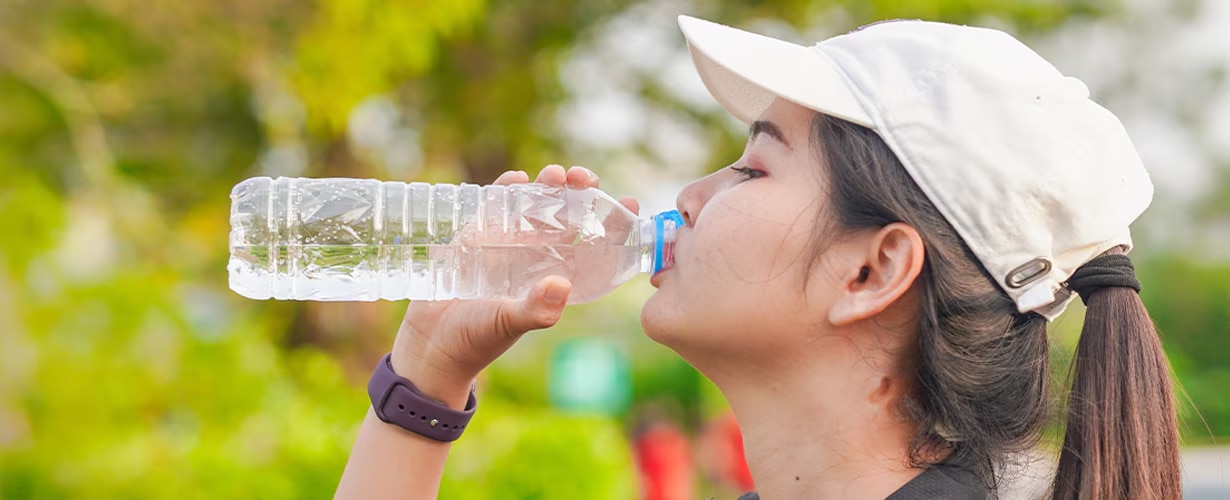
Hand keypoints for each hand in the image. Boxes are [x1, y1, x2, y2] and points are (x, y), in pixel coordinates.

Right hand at [388, 165, 638, 407]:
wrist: (432, 344)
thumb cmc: (476, 339)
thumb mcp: (509, 323)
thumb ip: (535, 309)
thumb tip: (560, 285)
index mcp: (555, 277)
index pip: (592, 245)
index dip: (612, 223)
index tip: (629, 203)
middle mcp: (536, 257)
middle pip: (567, 216)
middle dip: (579, 192)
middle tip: (582, 178)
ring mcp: (507, 244)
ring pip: (535, 205)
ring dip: (547, 186)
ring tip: (554, 175)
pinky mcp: (477, 236)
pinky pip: (497, 205)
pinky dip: (506, 189)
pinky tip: (515, 179)